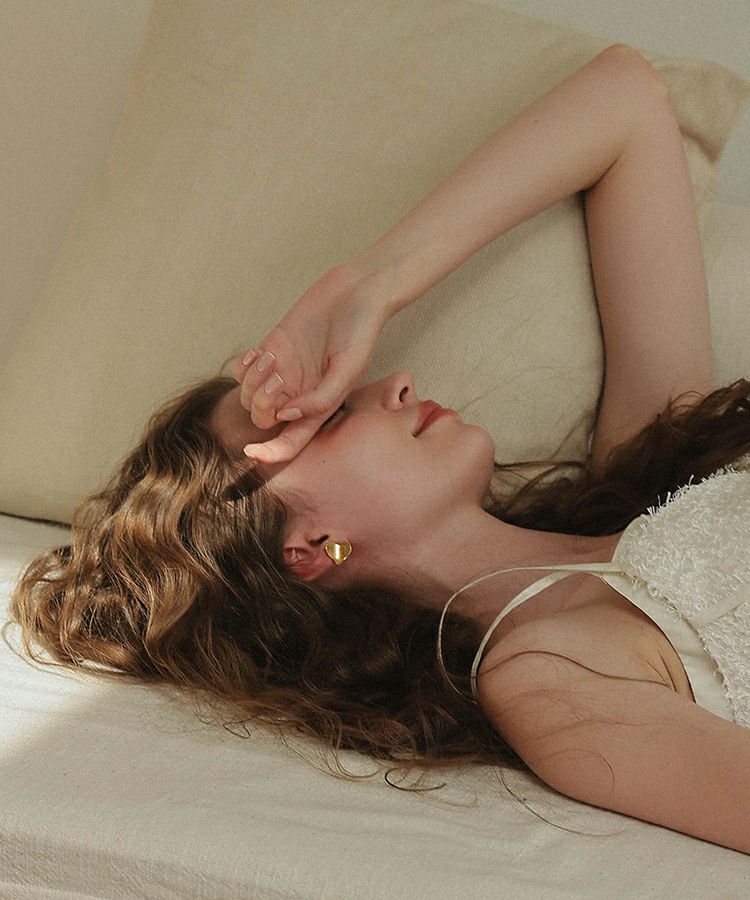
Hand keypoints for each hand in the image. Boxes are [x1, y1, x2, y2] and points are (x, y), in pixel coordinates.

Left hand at [228, 266, 390, 464]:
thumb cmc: (360, 330)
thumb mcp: (349, 368)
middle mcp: (298, 394)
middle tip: (278, 377)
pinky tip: (259, 353)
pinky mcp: (271, 349)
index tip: (252, 452)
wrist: (355, 291)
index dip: (270, 453)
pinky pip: (242, 370)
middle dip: (262, 405)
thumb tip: (287, 414)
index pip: (291, 441)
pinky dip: (243, 366)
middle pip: (264, 419)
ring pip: (249, 395)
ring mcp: (283, 372)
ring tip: (270, 358)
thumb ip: (321, 397)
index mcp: (319, 406)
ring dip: (252, 381)